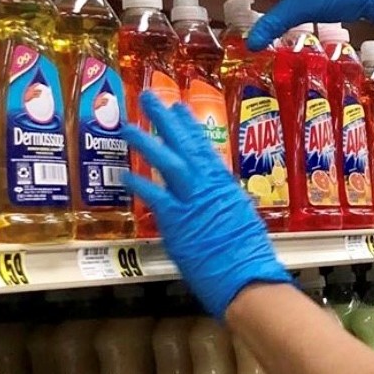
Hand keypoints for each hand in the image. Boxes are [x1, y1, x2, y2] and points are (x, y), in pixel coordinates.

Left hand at [123, 92, 291, 317]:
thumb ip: (227, 206)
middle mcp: (209, 187)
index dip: (190, 127)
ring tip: (128, 125)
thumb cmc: (248, 256)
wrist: (247, 276)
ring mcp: (193, 201)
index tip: (179, 108)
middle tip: (151, 98)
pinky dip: (139, 184)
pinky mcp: (178, 219)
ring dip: (147, 142)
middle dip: (167, 120)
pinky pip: (155, 196)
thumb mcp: (242, 221)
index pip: (205, 148)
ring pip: (168, 163)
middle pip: (186, 146)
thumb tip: (220, 201)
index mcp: (225, 186)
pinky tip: (124, 174)